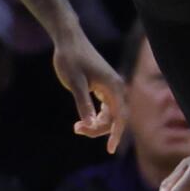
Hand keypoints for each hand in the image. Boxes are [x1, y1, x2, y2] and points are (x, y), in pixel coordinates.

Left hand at [52, 28, 126, 153]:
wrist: (69, 40)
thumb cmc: (70, 59)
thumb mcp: (74, 83)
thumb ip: (83, 104)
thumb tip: (91, 124)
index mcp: (113, 86)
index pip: (120, 116)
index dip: (116, 134)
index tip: (110, 150)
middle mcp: (116, 87)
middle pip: (116, 118)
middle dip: (100, 129)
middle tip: (76, 129)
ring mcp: (111, 87)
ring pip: (111, 114)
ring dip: (97, 124)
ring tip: (77, 127)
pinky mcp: (104, 87)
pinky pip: (106, 108)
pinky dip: (97, 117)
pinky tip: (83, 120)